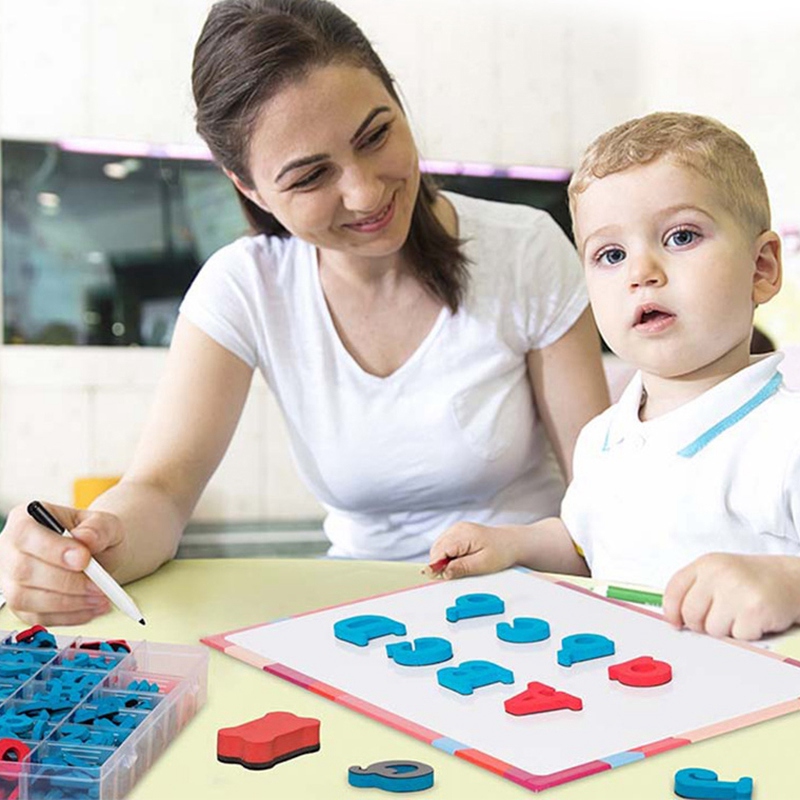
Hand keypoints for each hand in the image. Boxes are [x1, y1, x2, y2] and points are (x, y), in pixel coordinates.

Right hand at [0, 502, 126, 625]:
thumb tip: (85, 539)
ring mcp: (10, 580)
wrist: (99, 555)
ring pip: (25, 598)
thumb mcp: (105, 523)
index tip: (84, 560)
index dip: (52, 549)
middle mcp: (9, 550)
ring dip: (67, 603)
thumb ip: (98, 527)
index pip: (26, 534)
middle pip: (23, 570)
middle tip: (99, 586)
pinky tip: (91, 608)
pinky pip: (36, 617)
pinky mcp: (20, 606)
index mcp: (26, 519)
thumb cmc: (96, 536)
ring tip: (100, 598)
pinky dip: (68, 616)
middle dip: (66, 582)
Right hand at [427, 522, 522, 579]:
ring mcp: (456, 529)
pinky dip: (448, 555)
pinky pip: (445, 546)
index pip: (440, 551)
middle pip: (436, 549)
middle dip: (440, 563)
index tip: (435, 577)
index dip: (435, 565)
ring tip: (461, 566)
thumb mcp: (483, 564)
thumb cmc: (501, 552)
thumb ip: (462, 567)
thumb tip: (443, 572)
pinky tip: (460, 560)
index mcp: (463, 534)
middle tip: (453, 574)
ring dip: (443, 559)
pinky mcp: (457, 533)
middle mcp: (457, 529)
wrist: (512, 542)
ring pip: (439, 547)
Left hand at [663, 553, 799, 639]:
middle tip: (717, 619)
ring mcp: (736, 591)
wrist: (791, 579)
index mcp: (706, 564)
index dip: (670, 611)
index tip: (675, 622)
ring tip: (740, 614)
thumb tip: (674, 617)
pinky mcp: (754, 610)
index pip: (674, 590)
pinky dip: (746, 633)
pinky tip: (754, 618)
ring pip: (712, 629)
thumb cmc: (752, 579)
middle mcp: (718, 574)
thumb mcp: (719, 573)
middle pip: (690, 614)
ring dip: (726, 629)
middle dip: (700, 624)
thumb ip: (696, 589)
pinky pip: (737, 636)